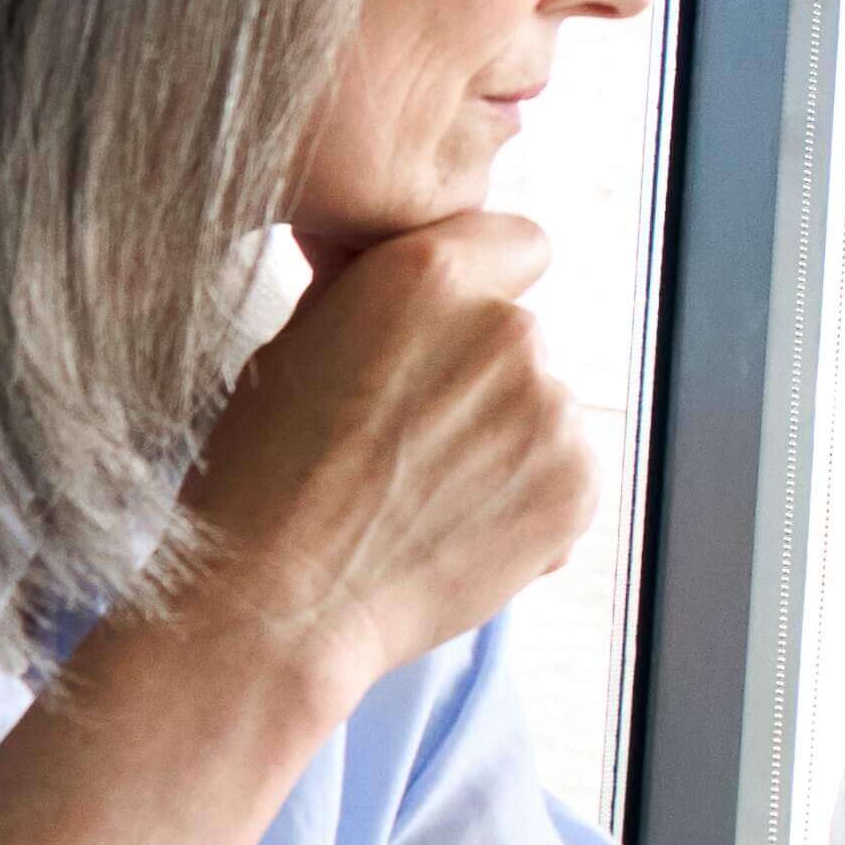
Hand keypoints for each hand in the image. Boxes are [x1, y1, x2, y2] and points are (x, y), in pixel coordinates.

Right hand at [175, 212, 590, 707]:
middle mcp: (508, 327)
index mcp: (430, 274)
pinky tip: (455, 532)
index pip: (518, 243)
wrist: (278, 600)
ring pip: (545, 410)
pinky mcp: (580, 481)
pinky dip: (530, 502)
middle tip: (408, 442)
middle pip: (523, 337)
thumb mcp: (299, 343)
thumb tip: (394, 252)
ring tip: (423, 497)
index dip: (486, 285)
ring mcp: (552, 407)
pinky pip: (567, 474)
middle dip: (481, 379)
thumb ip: (372, 290)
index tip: (452, 332)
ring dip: (506, 443)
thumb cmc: (265, 474)